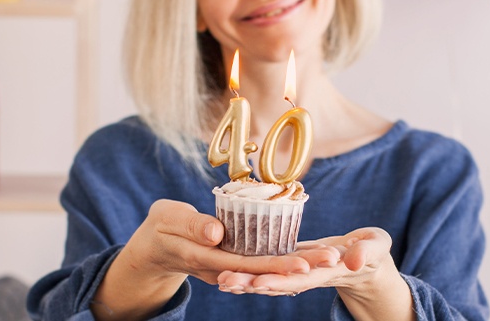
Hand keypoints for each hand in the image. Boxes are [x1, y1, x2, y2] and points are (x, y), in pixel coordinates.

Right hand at [123, 199, 339, 283]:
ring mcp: (231, 267)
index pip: (246, 266)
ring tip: (333, 257)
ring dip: (300, 263)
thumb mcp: (167, 219)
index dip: (276, 266)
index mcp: (206, 258)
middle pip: (266, 271)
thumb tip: (217, 233)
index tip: (304, 265)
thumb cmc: (160, 227)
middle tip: (334, 259)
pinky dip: (288, 258)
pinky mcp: (236, 260)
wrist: (156, 245)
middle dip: (300, 266)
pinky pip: (264, 262)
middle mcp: (223, 268)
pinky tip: (312, 255)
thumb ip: (190, 225)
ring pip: (269, 268)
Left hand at [217, 227, 394, 295]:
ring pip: (270, 278)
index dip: (279, 281)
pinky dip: (252, 272)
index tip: (258, 282)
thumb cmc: (374, 251)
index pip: (300, 278)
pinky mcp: (293, 264)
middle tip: (225, 281)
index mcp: (328, 271)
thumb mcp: (376, 247)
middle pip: (278, 282)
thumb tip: (353, 260)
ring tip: (221, 281)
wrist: (368, 262)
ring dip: (246, 281)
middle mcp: (309, 275)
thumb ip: (366, 252)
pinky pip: (270, 270)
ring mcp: (299, 272)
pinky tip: (231, 271)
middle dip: (252, 283)